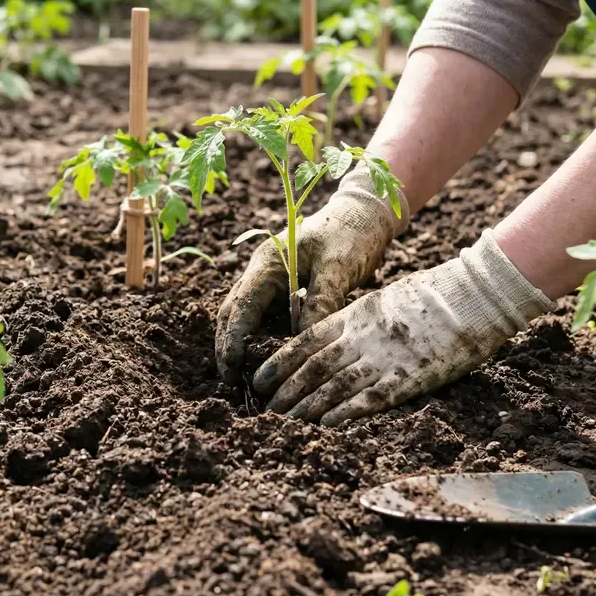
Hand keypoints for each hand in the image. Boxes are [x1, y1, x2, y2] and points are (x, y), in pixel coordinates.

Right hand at [215, 169, 409, 382]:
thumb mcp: (338, 268)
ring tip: (245, 378)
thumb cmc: (352, 234)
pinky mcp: (285, 286)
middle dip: (229, 346)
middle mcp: (263, 270)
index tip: (231, 370)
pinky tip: (271, 359)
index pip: (241, 306)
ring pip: (247, 315)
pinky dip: (265, 337)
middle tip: (231, 382)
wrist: (366, 213)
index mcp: (268, 262)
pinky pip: (268, 315)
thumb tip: (303, 343)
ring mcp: (272, 278)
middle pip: (234, 312)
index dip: (232, 340)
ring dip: (244, 343)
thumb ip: (320, 303)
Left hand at [253, 231, 555, 425]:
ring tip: (286, 424)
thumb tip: (333, 339)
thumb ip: (357, 321)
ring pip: (333, 386)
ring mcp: (383, 357)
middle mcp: (361, 336)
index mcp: (355, 315)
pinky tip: (325, 427)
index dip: (279, 363)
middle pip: (312, 368)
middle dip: (286, 392)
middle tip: (267, 412)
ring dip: (306, 408)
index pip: (305, 341)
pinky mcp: (408, 378)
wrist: (474, 294)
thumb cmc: (433, 295)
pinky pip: (368, 399)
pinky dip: (343, 414)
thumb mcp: (385, 300)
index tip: (260, 380)